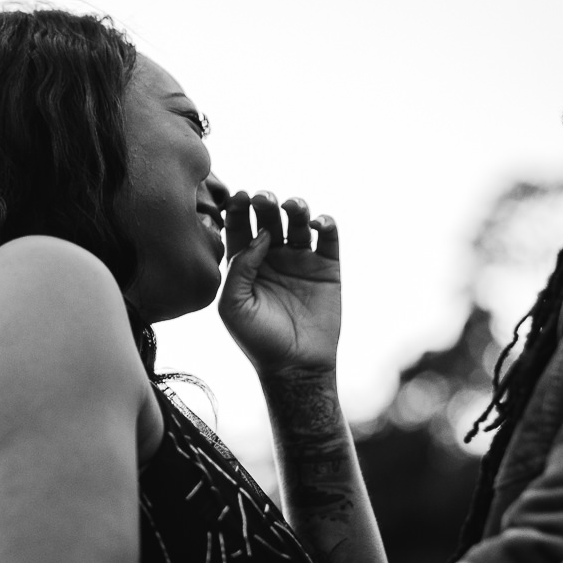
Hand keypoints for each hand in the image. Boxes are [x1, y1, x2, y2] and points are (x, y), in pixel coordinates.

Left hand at [218, 191, 339, 376]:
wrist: (295, 366)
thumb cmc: (257, 338)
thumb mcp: (233, 305)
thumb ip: (239, 268)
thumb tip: (261, 236)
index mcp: (245, 262)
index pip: (240, 226)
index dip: (239, 208)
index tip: (240, 197)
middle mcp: (272, 255)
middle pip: (269, 217)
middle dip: (265, 203)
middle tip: (263, 198)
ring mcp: (300, 259)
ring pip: (298, 221)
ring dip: (296, 207)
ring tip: (292, 206)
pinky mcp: (327, 267)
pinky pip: (328, 237)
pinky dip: (325, 222)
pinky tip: (318, 223)